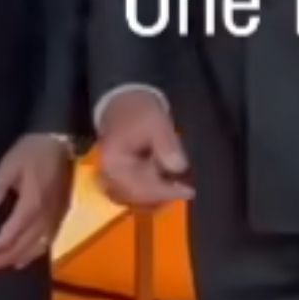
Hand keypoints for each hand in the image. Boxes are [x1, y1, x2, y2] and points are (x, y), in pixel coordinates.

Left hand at [0, 135, 72, 275]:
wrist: (61, 139)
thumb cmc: (33, 151)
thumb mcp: (9, 166)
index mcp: (31, 208)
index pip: (6, 240)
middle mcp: (45, 218)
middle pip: (19, 249)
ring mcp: (56, 218)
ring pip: (34, 249)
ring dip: (13, 260)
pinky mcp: (61, 214)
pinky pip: (47, 242)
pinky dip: (32, 254)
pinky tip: (24, 257)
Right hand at [96, 89, 193, 208]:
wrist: (125, 101)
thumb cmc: (139, 110)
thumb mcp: (157, 122)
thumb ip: (166, 145)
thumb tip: (179, 168)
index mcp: (113, 164)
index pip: (140, 188)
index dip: (166, 192)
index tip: (189, 191)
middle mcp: (108, 177)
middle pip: (139, 198)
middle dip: (164, 195)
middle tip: (189, 189)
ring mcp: (113, 180)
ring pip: (139, 198)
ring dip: (160, 194)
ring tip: (181, 185)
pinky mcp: (121, 179)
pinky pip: (138, 193)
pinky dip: (155, 190)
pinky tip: (170, 182)